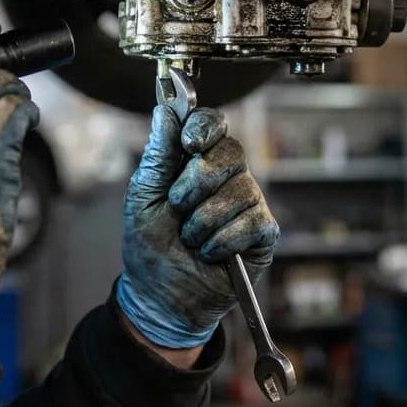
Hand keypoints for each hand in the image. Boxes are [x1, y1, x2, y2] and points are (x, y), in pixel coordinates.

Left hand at [117, 107, 278, 350]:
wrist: (161, 297)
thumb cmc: (150, 247)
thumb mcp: (142, 197)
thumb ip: (157, 155)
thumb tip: (166, 110)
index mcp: (196, 161)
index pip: (213, 124)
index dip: (205, 128)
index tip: (189, 145)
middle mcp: (227, 177)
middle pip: (232, 152)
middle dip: (198, 182)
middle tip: (177, 207)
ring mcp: (248, 203)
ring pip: (241, 190)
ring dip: (205, 221)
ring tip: (191, 239)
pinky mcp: (263, 233)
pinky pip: (253, 222)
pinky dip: (224, 241)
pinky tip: (211, 253)